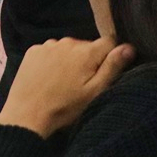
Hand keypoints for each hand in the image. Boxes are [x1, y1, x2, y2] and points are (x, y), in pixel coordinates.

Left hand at [0, 36, 134, 138]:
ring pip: (68, 48)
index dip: (111, 55)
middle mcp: (68, 42)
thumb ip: (113, 67)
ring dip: (70, 59)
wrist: (27, 115)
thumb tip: (129, 47)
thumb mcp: (95, 92)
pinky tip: (49, 77)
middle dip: (89, 60)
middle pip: (88, 45)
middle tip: (82, 83)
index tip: (104, 72)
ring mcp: (48, 45)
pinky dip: (52, 60)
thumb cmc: (65, 107)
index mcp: (87, 51)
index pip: (109, 42)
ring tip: (64, 82)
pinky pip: (50, 50)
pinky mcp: (33, 50)